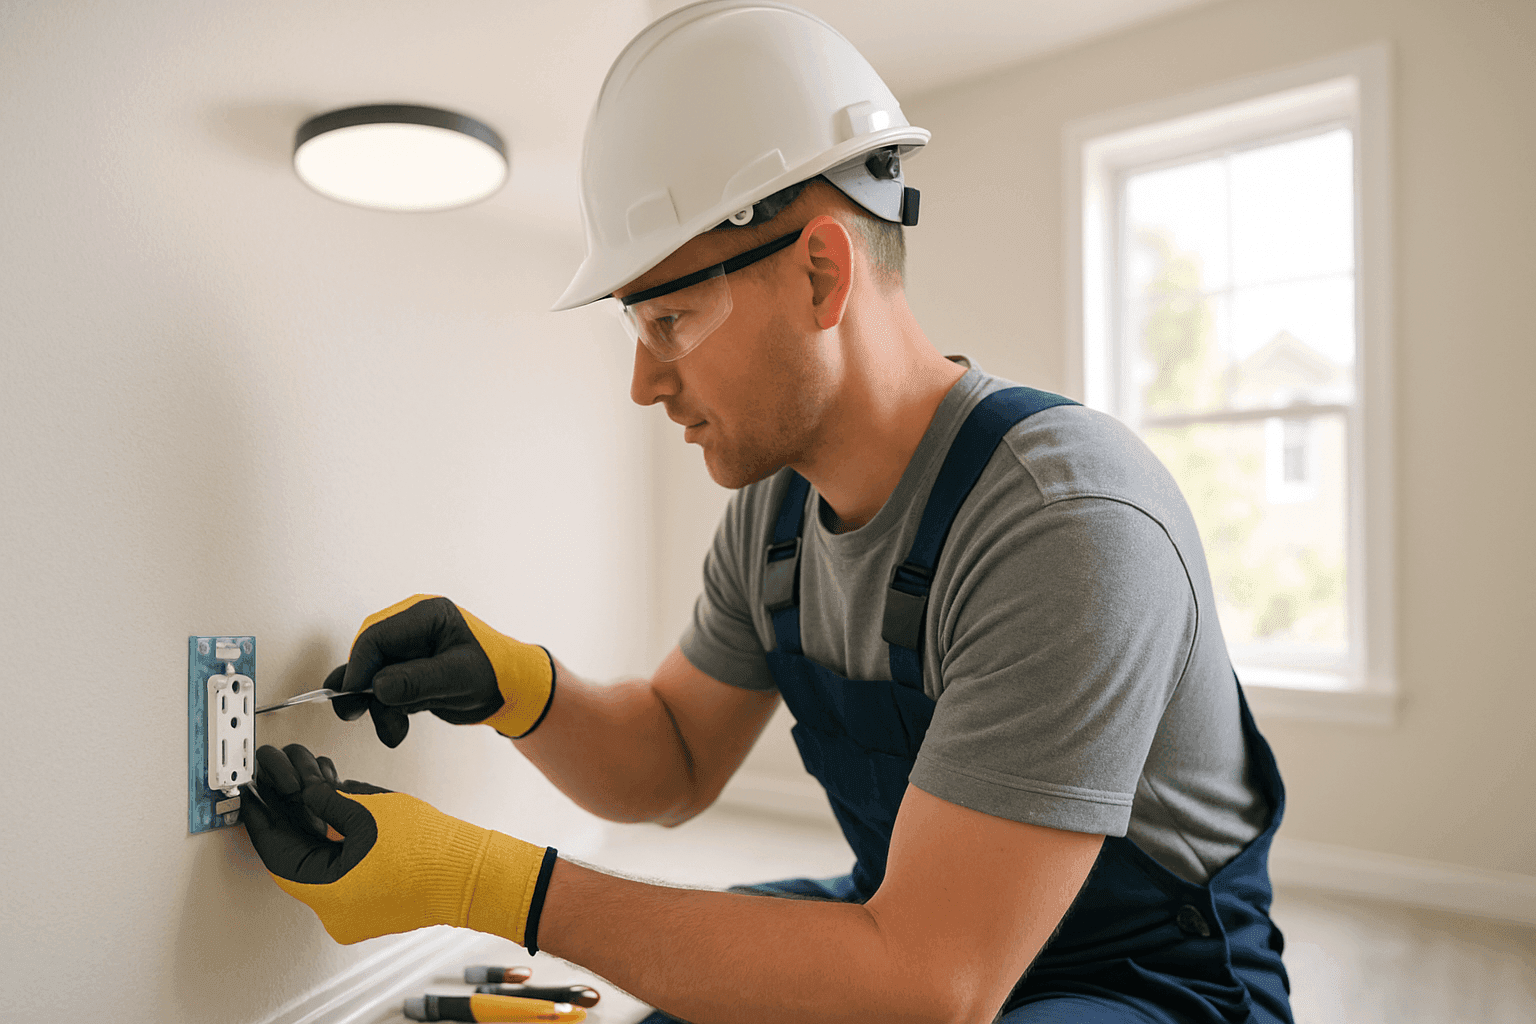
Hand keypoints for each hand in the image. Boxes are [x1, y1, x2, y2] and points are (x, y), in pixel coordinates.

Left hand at [240, 744, 557, 947]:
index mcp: (324, 893)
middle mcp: (332, 909)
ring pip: (322, 857)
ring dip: (317, 821)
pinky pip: (343, 865)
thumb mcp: (366, 811)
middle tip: (279, 780)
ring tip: (315, 783)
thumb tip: (302, 788)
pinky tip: (339, 804)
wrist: (472, 872)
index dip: (262, 815)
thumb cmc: (428, 850)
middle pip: (298, 853)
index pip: (275, 851)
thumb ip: (324, 798)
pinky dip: (338, 836)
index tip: (250, 792)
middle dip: (292, 812)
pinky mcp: (372, 900)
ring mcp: (353, 908)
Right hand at [328, 595, 555, 746]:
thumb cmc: (495, 674)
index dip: (360, 666)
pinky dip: (386, 711)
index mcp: (426, 615)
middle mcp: (412, 629)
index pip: (377, 636)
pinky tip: (397, 728)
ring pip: (372, 678)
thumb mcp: (458, 678)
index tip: (354, 694)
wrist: (511, 692)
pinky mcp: (407, 673)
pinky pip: (383, 691)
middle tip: (355, 714)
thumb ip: (417, 681)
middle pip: (369, 656)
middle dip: (364, 689)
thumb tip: (376, 687)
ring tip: (394, 733)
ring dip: (377, 708)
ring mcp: (408, 651)